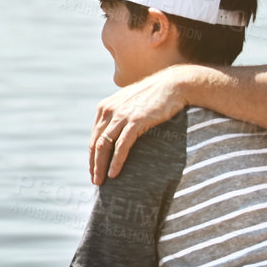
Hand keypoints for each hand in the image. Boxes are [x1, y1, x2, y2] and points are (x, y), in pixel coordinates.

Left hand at [90, 68, 188, 184]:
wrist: (174, 85)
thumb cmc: (155, 96)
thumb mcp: (132, 103)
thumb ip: (121, 115)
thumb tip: (119, 132)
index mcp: (106, 107)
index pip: (94, 136)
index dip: (93, 155)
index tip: (94, 169)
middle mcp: (109, 110)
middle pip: (96, 143)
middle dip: (94, 164)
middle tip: (96, 181)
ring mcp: (122, 115)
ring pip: (104, 146)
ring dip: (101, 166)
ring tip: (102, 182)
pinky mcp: (135, 121)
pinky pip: (121, 146)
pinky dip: (116, 161)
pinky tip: (114, 173)